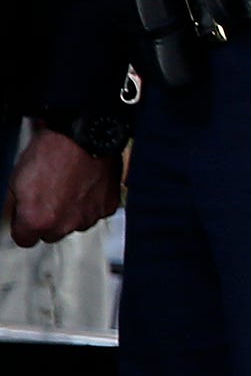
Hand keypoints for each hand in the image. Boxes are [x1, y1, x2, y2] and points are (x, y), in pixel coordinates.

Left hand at [8, 127, 121, 244]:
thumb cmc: (51, 151)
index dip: (23, 227)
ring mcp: (88, 217)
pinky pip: (95, 212)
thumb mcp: (17, 179)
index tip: (25, 217)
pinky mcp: (107, 206)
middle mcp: (64, 224)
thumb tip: (18, 215)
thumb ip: (17, 206)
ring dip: (71, 211)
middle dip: (49, 220)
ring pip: (75, 224)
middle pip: (51, 235)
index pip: (24, 240)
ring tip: (70, 186)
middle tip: (49, 197)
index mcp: (37, 220)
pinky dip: (91, 202)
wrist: (84, 135)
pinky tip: (85, 185)